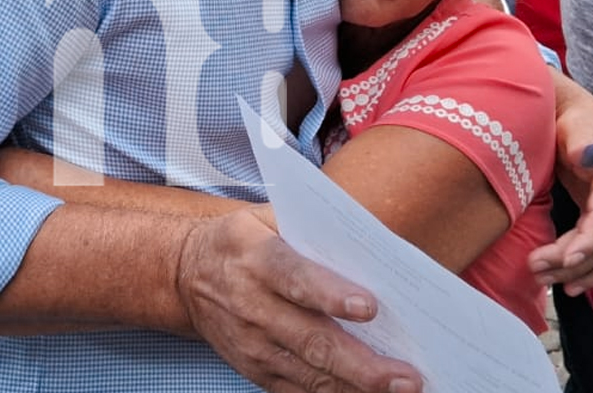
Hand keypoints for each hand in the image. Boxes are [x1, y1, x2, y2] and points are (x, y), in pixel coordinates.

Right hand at [175, 208, 421, 392]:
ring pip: (310, 374)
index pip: (296, 279)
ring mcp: (253, 346)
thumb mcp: (264, 216)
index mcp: (257, 259)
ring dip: (358, 387)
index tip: (370, 307)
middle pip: (312, 340)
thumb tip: (370, 239)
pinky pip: (299, 392)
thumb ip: (311, 225)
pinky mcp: (256, 371)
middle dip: (362, 363)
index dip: (331, 294)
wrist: (185, 276)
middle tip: (407, 375)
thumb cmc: (242, 241)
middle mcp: (253, 306)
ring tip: (401, 390)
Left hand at [528, 76, 592, 295]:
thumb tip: (588, 154)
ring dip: (573, 271)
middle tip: (534, 267)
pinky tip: (569, 287)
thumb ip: (581, 138)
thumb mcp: (576, 123)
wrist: (579, 121)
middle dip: (570, 260)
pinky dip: (586, 273)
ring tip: (540, 278)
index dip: (588, 239)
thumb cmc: (573, 121)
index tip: (567, 259)